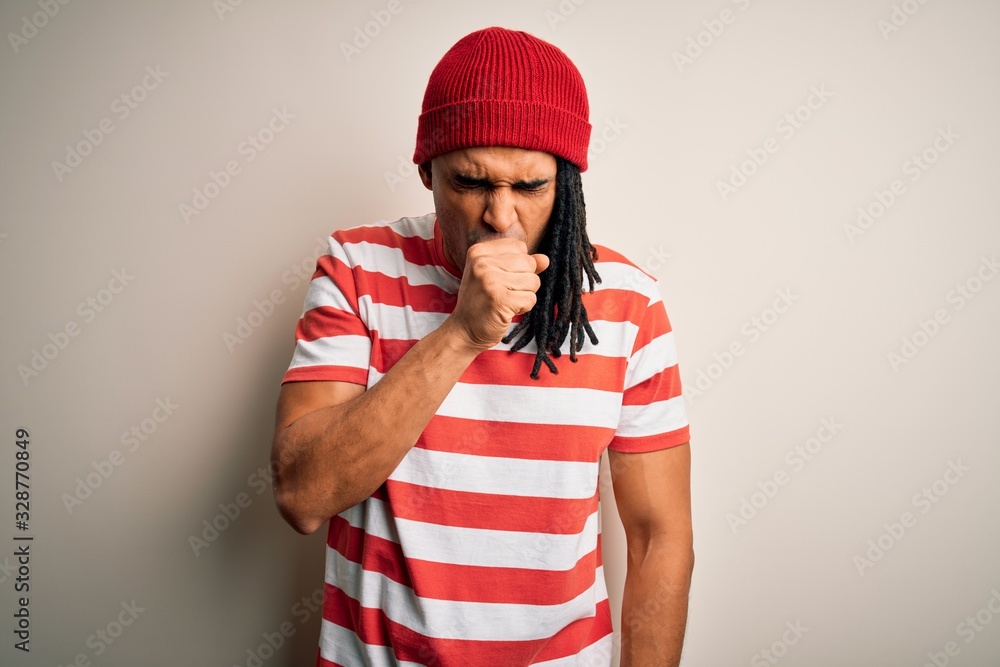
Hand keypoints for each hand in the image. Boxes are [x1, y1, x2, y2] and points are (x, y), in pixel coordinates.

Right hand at [445, 238, 548, 352]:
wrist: (463, 331)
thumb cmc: (481, 301)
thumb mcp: (496, 275)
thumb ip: (521, 264)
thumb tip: (545, 259)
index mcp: (478, 251)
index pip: (519, 247)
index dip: (519, 265)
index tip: (501, 278)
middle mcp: (482, 262)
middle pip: (529, 263)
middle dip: (524, 281)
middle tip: (503, 293)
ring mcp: (490, 281)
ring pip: (533, 281)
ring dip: (524, 295)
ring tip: (505, 301)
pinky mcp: (500, 300)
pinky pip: (531, 299)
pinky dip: (524, 308)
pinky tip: (506, 310)